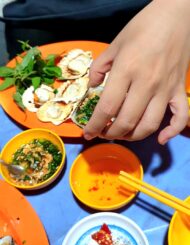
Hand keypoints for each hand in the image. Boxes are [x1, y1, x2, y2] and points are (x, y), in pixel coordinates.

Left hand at [84, 0, 189, 143]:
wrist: (176, 15)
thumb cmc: (143, 27)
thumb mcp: (114, 44)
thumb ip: (99, 67)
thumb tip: (92, 86)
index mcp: (126, 70)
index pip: (107, 107)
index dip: (94, 125)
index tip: (87, 133)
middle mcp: (146, 83)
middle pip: (126, 121)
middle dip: (110, 133)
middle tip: (103, 133)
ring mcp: (165, 89)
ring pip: (149, 125)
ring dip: (132, 136)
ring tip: (122, 134)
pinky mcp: (178, 90)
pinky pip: (180, 117)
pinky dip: (172, 132)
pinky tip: (160, 140)